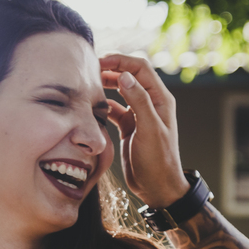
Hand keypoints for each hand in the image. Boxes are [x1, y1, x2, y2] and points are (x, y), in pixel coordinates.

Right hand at [100, 53, 189, 208]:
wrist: (158, 188)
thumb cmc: (158, 160)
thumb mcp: (149, 129)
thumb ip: (138, 101)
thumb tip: (125, 75)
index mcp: (160, 99)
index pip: (140, 68)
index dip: (121, 61)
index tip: (100, 60)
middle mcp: (151, 103)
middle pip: (130, 76)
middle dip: (111, 69)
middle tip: (88, 70)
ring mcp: (139, 115)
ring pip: (120, 91)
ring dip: (106, 85)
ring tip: (87, 85)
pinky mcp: (129, 127)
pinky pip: (115, 109)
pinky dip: (103, 105)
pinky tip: (91, 107)